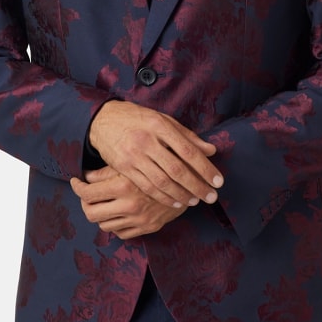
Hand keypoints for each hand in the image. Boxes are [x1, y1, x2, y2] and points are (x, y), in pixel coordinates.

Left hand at [70, 166, 185, 239]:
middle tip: (87, 195)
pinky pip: (121, 233)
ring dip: (100, 214)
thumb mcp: (132, 162)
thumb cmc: (158, 164)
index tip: (76, 182)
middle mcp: (130, 204)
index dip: (77, 187)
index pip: (87, 193)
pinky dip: (116, 225)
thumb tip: (86, 176)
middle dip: (85, 204)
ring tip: (102, 203)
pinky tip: (118, 213)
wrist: (190, 180)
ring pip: (105, 225)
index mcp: (124, 184)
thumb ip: (107, 170)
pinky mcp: (148, 228)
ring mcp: (139, 219)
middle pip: (91, 213)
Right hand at [88, 100, 222, 208]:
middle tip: (211, 197)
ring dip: (181, 195)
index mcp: (160, 126)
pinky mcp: (124, 168)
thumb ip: (187, 136)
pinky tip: (175, 202)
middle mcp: (147, 141)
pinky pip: (147, 186)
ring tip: (195, 201)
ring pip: (162, 181)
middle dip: (197, 186)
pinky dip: (163, 197)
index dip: (205, 168)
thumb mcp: (163, 120)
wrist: (104, 120)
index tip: (218, 181)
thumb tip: (211, 150)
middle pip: (177, 169)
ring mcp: (134, 155)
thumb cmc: (138, 119)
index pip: (189, 151)